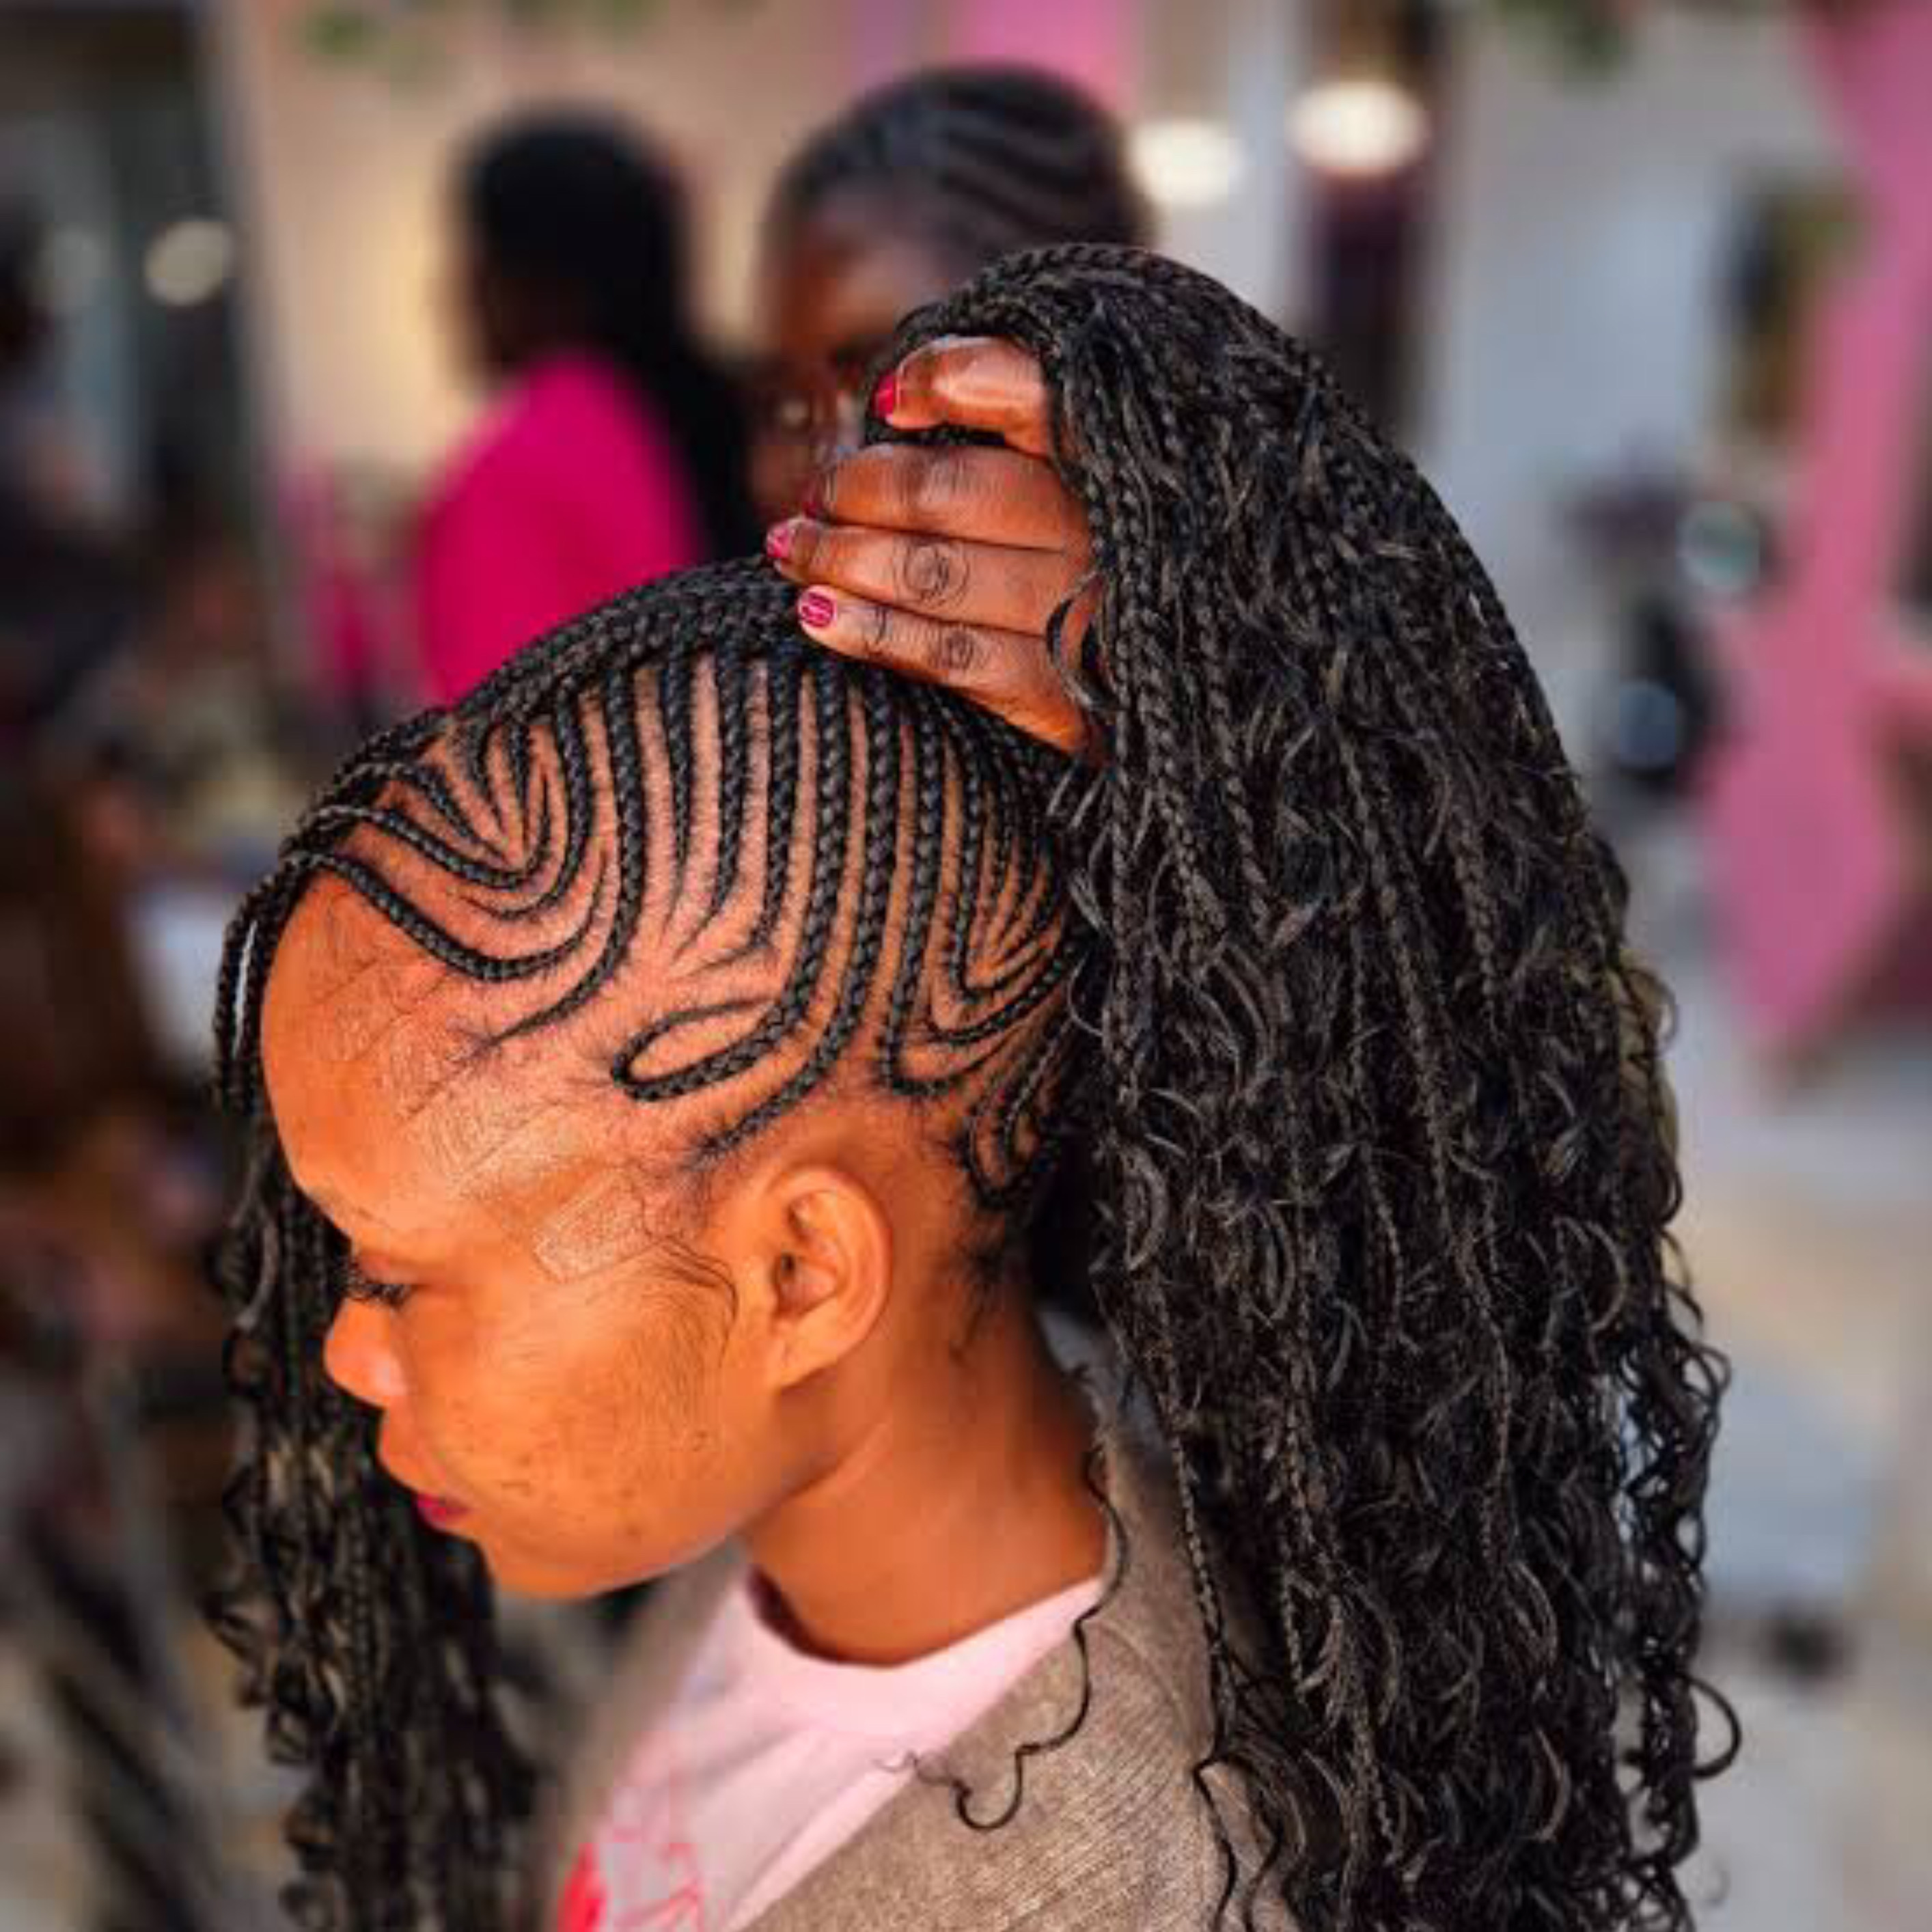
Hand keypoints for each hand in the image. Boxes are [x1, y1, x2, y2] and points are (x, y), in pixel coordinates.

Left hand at [762, 336, 1094, 756]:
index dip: (950, 381)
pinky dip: (872, 633)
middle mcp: (1099, 533)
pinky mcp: (1060, 693)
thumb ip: (998, 403)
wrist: (1154, 682)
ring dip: (844, 560)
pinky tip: (818, 616)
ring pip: (935, 576)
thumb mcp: (1062, 470)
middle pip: (951, 493)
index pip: (1030, 394)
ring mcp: (1083, 616)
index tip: (888, 401)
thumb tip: (894, 394)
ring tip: (793, 549)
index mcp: (1108, 462)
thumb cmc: (1078, 558)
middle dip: (860, 491)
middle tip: (814, 497)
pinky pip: (948, 656)